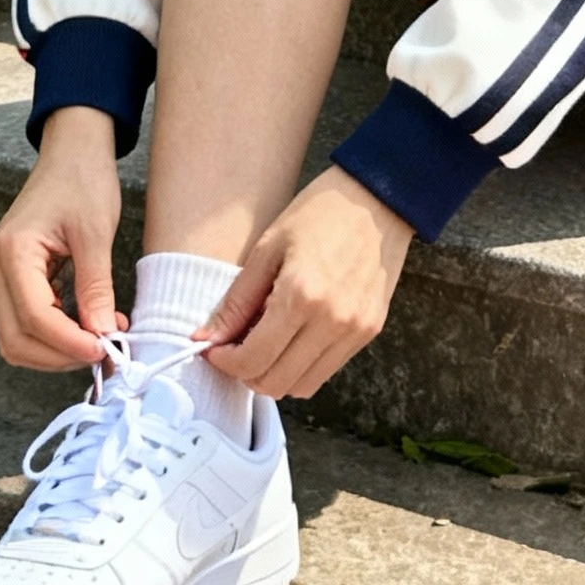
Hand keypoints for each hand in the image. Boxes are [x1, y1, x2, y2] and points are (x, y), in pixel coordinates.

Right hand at [0, 106, 123, 370]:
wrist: (72, 152)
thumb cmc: (83, 180)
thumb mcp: (95, 232)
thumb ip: (96, 287)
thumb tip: (102, 334)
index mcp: (12, 250)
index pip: (33, 316)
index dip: (68, 343)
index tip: (105, 350)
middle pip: (16, 336)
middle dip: (59, 354)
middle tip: (103, 351)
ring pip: (15, 336)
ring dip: (55, 349)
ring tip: (98, 338)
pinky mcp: (8, 277)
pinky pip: (23, 320)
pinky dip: (52, 333)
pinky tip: (85, 324)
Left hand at [202, 166, 412, 400]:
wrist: (379, 198)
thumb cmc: (319, 212)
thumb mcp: (269, 247)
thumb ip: (238, 299)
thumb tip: (205, 338)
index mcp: (301, 295)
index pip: (253, 360)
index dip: (225, 361)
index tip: (214, 347)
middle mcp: (332, 322)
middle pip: (276, 383)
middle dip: (246, 373)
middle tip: (235, 348)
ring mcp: (355, 330)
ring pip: (302, 386)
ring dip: (275, 374)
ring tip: (264, 343)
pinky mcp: (371, 331)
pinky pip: (327, 370)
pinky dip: (302, 365)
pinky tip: (293, 337)